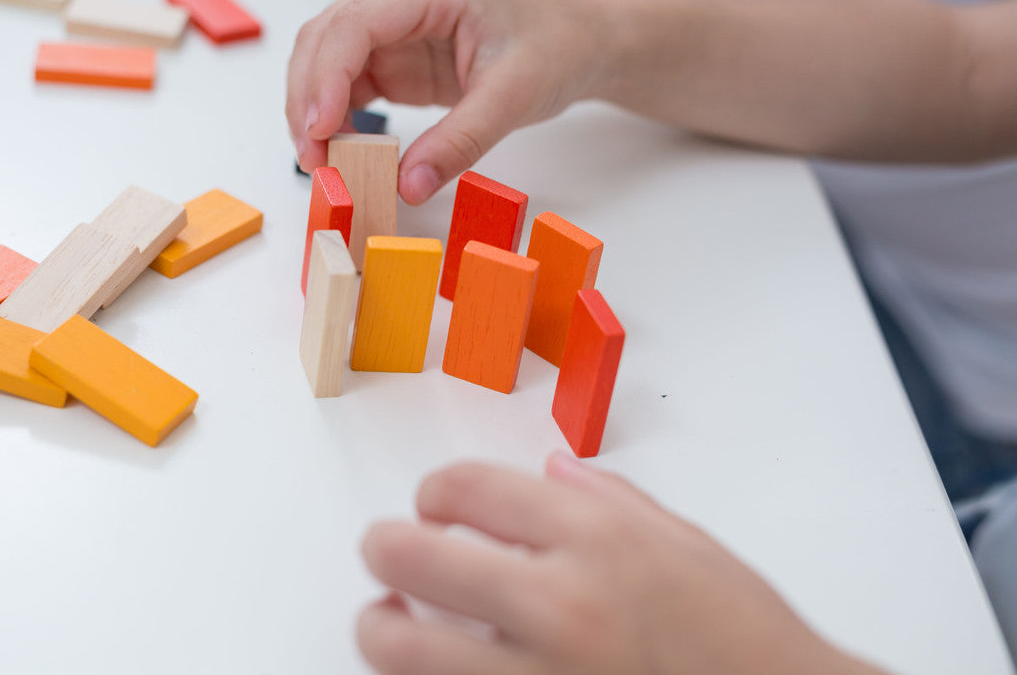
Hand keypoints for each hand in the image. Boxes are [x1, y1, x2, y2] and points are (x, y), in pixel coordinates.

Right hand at [286, 0, 602, 203]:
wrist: (580, 44)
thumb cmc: (555, 48)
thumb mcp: (514, 98)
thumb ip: (460, 142)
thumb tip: (408, 186)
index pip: (354, 24)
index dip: (325, 76)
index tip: (319, 129)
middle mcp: (400, 1)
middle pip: (324, 40)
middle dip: (307, 99)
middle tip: (313, 159)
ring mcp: (393, 31)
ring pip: (326, 63)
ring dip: (314, 111)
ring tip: (320, 163)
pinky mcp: (395, 61)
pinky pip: (347, 86)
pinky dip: (336, 120)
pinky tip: (341, 152)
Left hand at [357, 453, 885, 674]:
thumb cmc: (744, 642)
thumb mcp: (685, 546)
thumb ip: (607, 500)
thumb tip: (549, 472)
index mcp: (597, 542)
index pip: (466, 488)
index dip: (435, 489)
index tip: (433, 502)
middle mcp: (560, 608)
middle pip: (412, 557)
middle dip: (385, 546)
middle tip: (386, 550)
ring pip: (401, 650)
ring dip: (382, 628)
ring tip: (391, 619)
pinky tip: (439, 669)